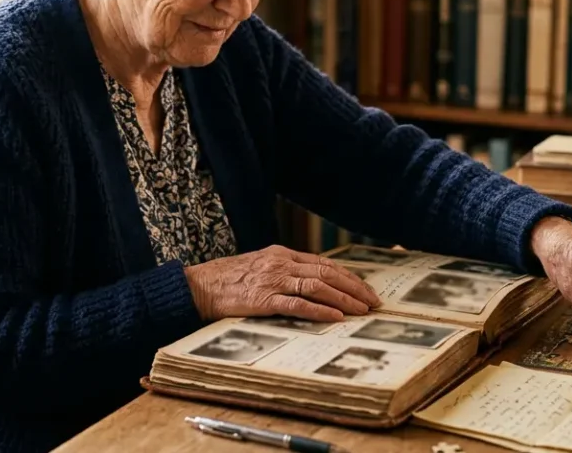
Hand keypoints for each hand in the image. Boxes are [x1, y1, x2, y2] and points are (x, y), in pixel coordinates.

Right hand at [184, 245, 382, 322]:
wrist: (199, 286)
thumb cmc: (227, 279)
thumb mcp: (259, 265)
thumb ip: (284, 271)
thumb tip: (310, 283)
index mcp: (281, 254)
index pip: (323, 263)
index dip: (348, 277)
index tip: (364, 289)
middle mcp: (281, 263)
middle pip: (327, 273)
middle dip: (354, 288)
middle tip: (373, 302)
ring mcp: (273, 281)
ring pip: (317, 287)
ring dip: (344, 299)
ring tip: (362, 311)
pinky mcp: (264, 299)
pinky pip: (297, 305)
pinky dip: (319, 310)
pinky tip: (335, 317)